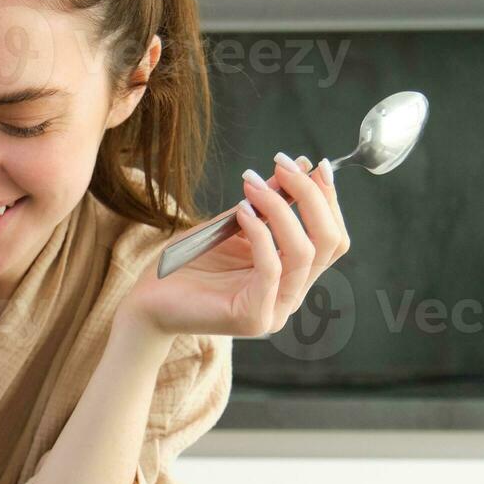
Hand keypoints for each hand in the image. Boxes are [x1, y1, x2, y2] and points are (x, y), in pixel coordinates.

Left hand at [124, 152, 349, 338]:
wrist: (150, 299)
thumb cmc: (190, 262)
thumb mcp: (236, 222)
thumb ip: (268, 202)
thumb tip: (301, 166)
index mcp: (293, 275)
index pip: (333, 238)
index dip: (328, 199)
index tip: (311, 164)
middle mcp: (291, 295)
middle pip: (328, 243)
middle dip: (311, 196)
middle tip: (282, 165)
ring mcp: (275, 310)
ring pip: (303, 253)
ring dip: (281, 209)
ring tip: (252, 184)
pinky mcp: (253, 318)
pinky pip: (271, 268)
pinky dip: (261, 232)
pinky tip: (242, 210)